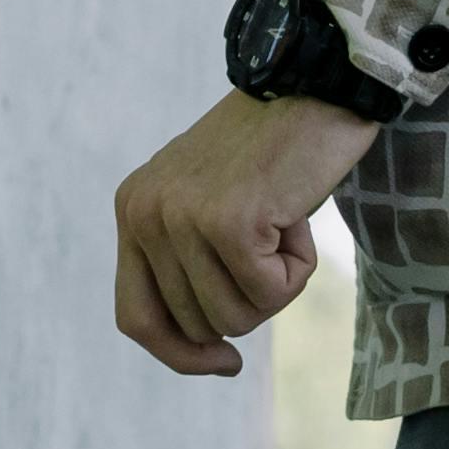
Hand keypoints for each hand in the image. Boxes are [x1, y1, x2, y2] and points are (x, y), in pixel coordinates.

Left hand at [110, 90, 376, 378]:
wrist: (314, 85)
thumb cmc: (274, 152)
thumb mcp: (210, 202)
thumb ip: (189, 261)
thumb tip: (205, 349)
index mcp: (133, 209)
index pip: (136, 317)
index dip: (180, 354)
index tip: (226, 363)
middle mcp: (144, 213)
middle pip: (197, 325)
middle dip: (249, 299)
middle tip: (270, 235)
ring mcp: (181, 217)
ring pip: (235, 317)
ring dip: (278, 282)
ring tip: (281, 217)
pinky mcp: (226, 222)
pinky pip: (271, 294)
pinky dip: (299, 266)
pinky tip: (296, 214)